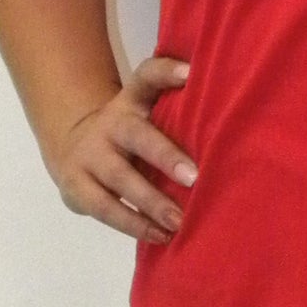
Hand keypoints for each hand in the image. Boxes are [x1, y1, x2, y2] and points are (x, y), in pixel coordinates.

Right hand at [45, 55, 195, 244]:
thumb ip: (178, 112)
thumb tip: (234, 125)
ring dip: (151, 202)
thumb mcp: (146, 113)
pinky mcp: (77, 186)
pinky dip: (134, 225)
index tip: (190, 73)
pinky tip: (160, 235)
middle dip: (165, 156)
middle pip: (137, 135)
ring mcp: (90, 155)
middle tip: (195, 178)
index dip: (166, 71)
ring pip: (120, 178)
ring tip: (180, 222)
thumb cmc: (131, 132)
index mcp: (132, 101)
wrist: (72, 145)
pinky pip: (106, 208)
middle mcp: (111, 123)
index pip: (146, 77)